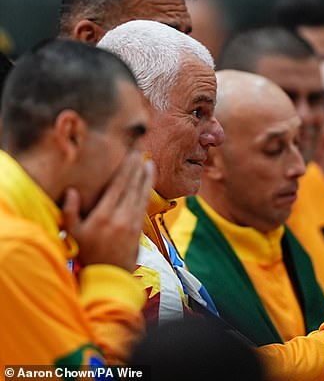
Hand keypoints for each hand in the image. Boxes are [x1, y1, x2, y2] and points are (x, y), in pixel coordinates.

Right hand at [63, 151, 154, 271]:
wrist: (108, 276)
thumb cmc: (87, 253)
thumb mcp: (72, 234)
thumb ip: (70, 211)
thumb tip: (71, 190)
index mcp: (103, 216)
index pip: (118, 186)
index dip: (126, 168)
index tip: (130, 154)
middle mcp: (120, 217)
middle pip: (132, 187)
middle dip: (137, 168)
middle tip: (142, 151)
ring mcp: (132, 223)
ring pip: (141, 195)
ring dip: (146, 178)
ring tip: (150, 163)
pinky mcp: (139, 229)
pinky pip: (144, 205)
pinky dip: (148, 192)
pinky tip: (149, 183)